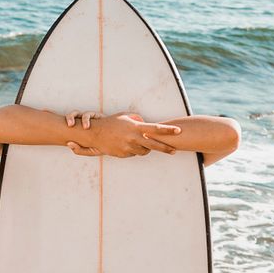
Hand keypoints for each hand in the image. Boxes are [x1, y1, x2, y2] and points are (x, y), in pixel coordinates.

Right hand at [65, 110, 179, 157]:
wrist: (95, 134)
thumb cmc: (111, 123)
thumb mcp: (124, 117)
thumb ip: (136, 120)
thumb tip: (145, 123)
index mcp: (135, 127)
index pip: (155, 129)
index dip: (168, 130)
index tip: (178, 130)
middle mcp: (133, 138)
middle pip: (154, 145)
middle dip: (166, 148)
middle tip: (174, 150)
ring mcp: (128, 147)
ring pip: (144, 151)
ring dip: (145, 148)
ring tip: (140, 143)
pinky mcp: (123, 154)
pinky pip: (133, 153)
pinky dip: (134, 150)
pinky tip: (127, 145)